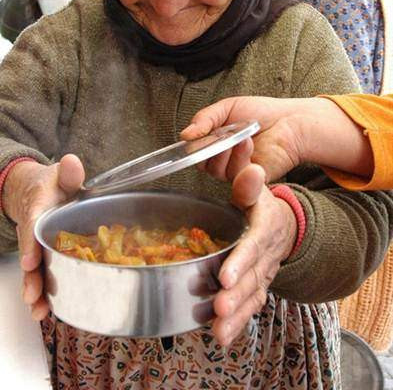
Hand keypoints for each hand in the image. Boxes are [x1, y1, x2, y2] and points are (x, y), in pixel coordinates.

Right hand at [2, 154, 84, 319]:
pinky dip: (42, 293)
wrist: (39, 191)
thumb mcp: (61, 175)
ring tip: (38, 310)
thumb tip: (72, 163)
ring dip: (36, 290)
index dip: (31, 244)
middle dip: (31, 277)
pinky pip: (42, 275)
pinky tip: (45, 311)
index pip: (32, 226)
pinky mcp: (44, 257)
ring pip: (34, 271)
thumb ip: (68, 173)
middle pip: (29, 256)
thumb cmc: (55, 185)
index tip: (31, 261)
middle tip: (32, 295)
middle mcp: (33, 231)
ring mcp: (37, 247)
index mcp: (38, 208)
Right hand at [181, 95, 373, 184]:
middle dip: (209, 146)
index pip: (192, 151)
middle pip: (201, 162)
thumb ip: (204, 119)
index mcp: (213, 144)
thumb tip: (185, 135)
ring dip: (225, 150)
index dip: (193, 144)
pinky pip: (234, 175)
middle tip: (222, 133)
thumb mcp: (226, 108)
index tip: (199, 134)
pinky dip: (238, 157)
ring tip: (241, 135)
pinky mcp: (249, 180)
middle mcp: (221, 160)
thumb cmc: (261, 113)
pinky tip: (247, 143)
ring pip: (215, 169)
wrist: (289, 121)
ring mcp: (235, 171)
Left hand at [212, 182, 296, 345]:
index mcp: (264, 227)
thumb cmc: (261, 204)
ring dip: (235, 315)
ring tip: (219, 330)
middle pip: (251, 278)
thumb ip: (247, 182)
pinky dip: (237, 323)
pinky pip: (251, 307)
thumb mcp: (256, 188)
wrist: (285, 224)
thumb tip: (251, 168)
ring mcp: (264, 274)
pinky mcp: (259, 288)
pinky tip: (221, 336)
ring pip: (251, 297)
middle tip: (219, 307)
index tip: (225, 277)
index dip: (240, 262)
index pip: (252, 246)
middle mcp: (266, 255)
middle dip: (236, 295)